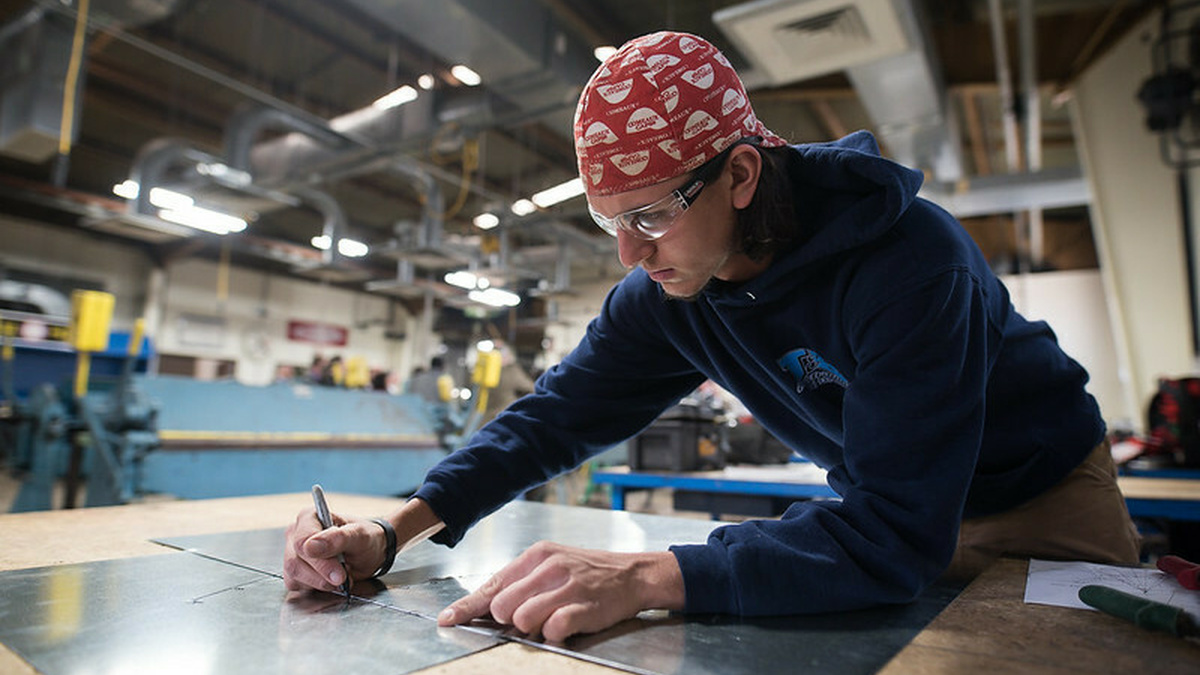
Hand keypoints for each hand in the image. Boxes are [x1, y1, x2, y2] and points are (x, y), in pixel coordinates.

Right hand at [283, 497, 444, 592]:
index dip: (317, 561)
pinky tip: (333, 584)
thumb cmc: (371, 537)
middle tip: (344, 581)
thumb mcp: (361, 536)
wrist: (377, 547)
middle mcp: (296, 534)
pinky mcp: (299, 571)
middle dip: (320, 575)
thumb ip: (338, 539)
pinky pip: (298, 586)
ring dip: (318, 583)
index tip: (338, 575)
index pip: (300, 541)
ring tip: (342, 579)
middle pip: (295, 561)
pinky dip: (315, 589)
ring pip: (294, 575)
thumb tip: (311, 545)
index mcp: (308, 517)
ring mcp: (295, 553)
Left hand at [437, 541, 684, 641]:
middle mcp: (549, 567)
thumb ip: (521, 581)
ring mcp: (567, 587)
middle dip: (509, 619)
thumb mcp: (552, 564)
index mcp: (537, 554)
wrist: (633, 574)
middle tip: (531, 614)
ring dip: (532, 627)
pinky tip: (565, 623)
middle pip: (502, 606)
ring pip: (522, 619)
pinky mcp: (583, 606)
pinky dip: (553, 633)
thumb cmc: (588, 572)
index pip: (493, 584)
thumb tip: (487, 605)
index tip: (449, 619)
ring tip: (551, 617)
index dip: (467, 605)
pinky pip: (551, 630)